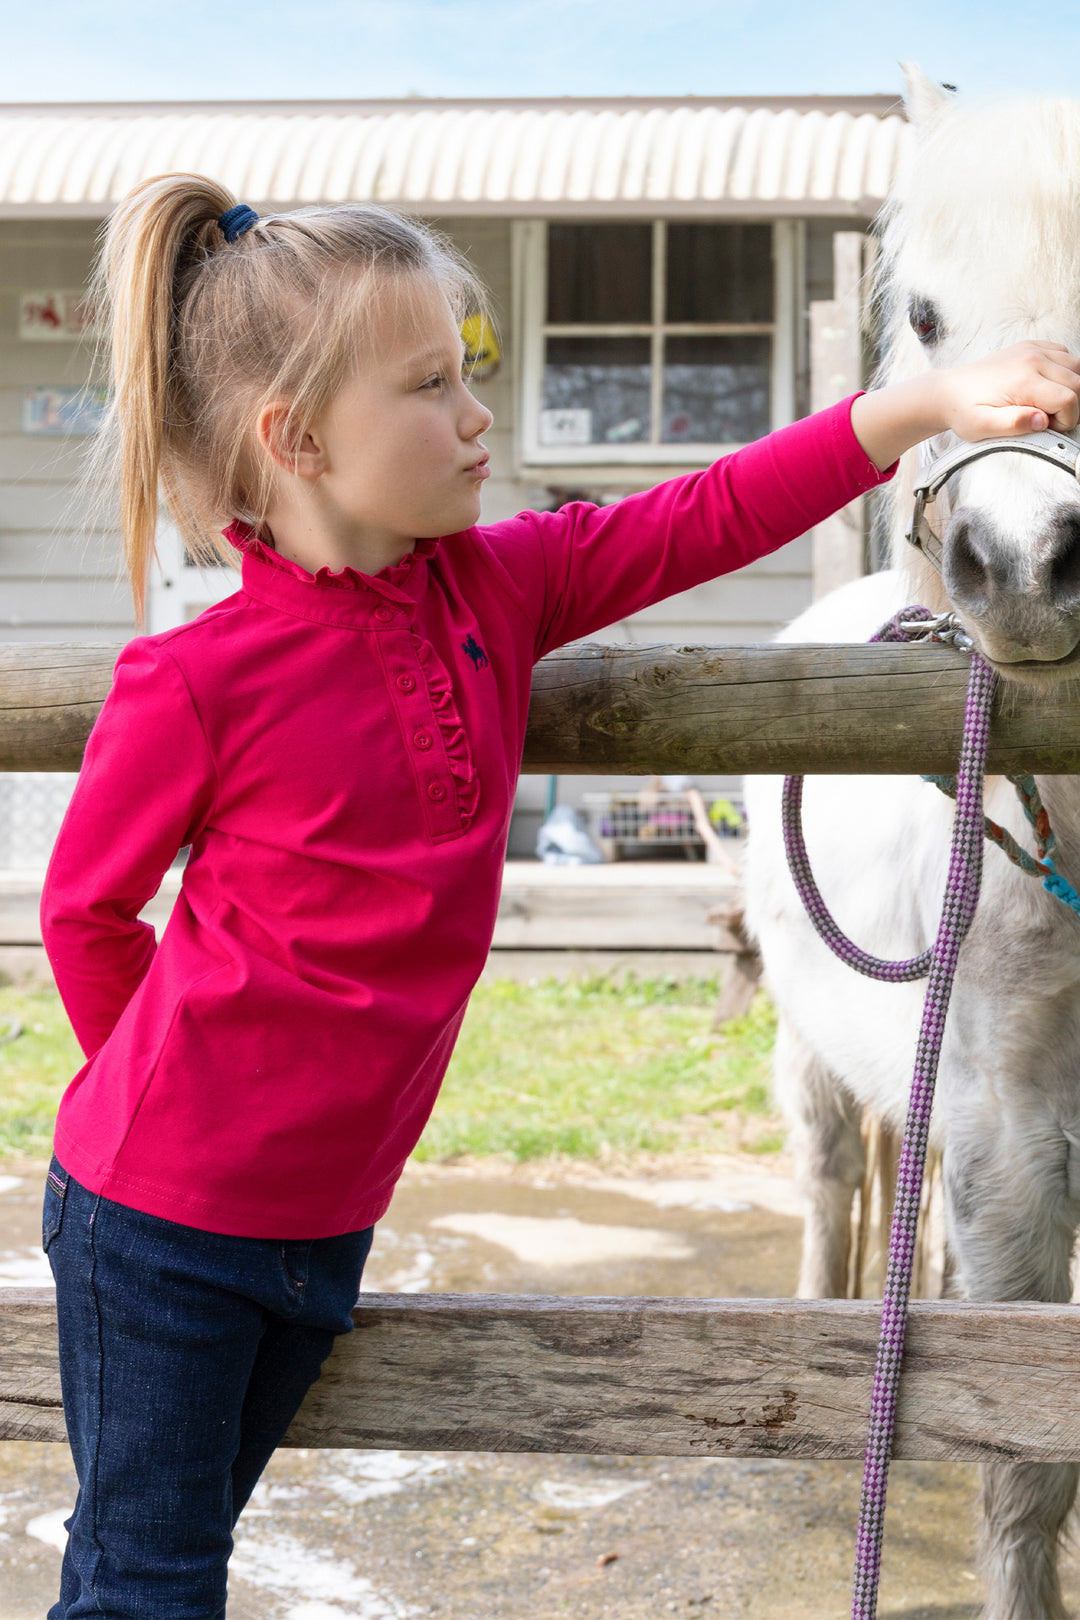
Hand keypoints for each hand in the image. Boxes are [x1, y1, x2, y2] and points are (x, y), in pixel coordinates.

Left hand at [850, 342, 1079, 470]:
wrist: (948, 391)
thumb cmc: (963, 411)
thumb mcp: (982, 427)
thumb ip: (1013, 424)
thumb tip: (1042, 420)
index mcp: (1024, 380)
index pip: (1069, 399)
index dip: (1066, 420)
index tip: (1048, 428)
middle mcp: (1032, 359)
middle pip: (1077, 382)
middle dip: (1071, 407)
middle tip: (1047, 419)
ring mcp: (1033, 349)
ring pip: (1076, 366)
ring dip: (1070, 388)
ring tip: (1047, 404)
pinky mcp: (1030, 345)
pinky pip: (1064, 353)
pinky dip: (1064, 371)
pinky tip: (1047, 386)